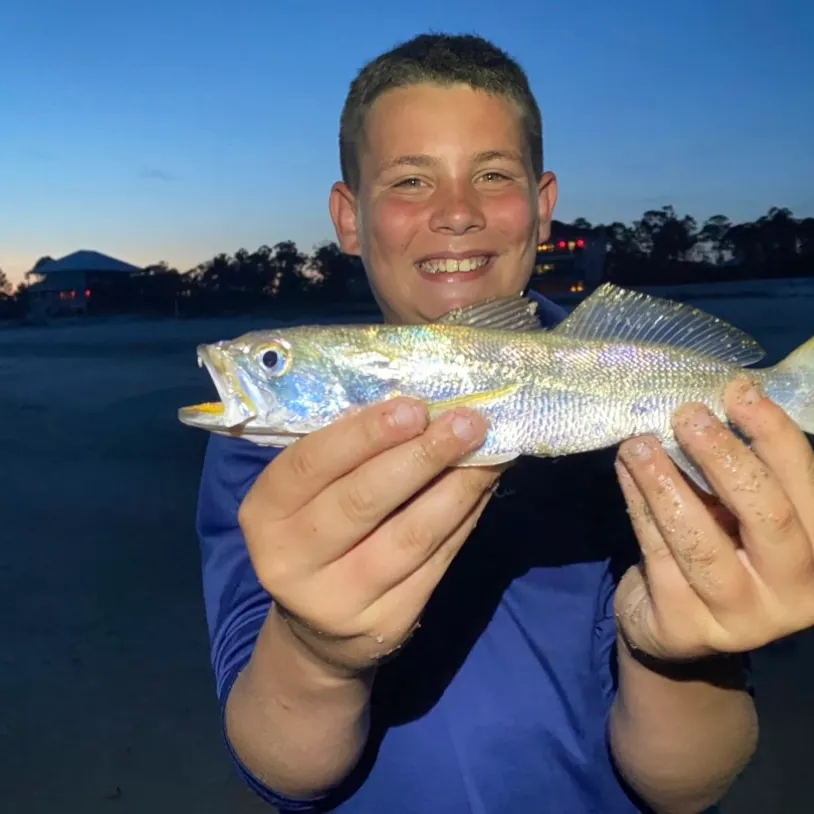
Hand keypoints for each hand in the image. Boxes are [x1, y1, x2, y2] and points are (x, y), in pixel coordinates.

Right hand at [237, 398, 499, 675]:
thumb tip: (411, 409)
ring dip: (457, 488)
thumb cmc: (316, 534)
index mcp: (265, 513)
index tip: (414, 408)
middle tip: (466, 423)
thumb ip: (344, 458)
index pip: (311, 464)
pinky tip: (482, 489)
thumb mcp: (307, 496)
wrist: (320, 629)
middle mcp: (292, 560)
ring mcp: (340, 598)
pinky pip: (436, 562)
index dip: (365, 435)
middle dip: (421, 456)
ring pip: (410, 535)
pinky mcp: (387, 621)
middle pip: (363, 500)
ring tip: (488, 452)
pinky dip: (465, 519)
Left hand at [613, 377, 813, 662]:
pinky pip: (658, 555)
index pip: (806, 485)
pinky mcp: (685, 627)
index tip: (736, 390)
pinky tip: (625, 471)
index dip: (773, 433)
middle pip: (767, 515)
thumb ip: (742, 473)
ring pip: (701, 541)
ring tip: (639, 443)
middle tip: (686, 415)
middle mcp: (793, 592)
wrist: (678, 627)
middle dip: (724, 457)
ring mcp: (740, 618)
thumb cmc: (721, 552)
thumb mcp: (742, 516)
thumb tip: (719, 399)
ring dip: (665, 482)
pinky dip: (638, 506)